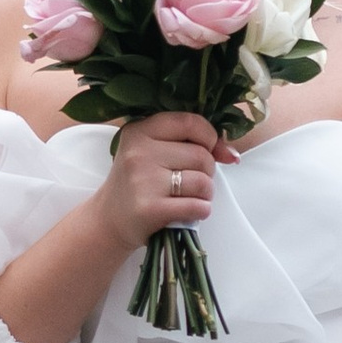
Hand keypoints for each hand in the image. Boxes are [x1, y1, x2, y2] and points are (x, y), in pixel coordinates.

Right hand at [99, 112, 230, 254]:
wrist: (109, 220)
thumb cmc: (139, 183)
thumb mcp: (154, 152)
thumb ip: (191, 143)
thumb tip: (232, 154)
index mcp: (140, 131)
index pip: (190, 122)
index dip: (209, 137)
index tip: (207, 150)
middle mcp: (139, 153)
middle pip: (201, 156)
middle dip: (206, 171)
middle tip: (191, 180)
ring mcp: (143, 181)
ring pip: (202, 182)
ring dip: (205, 193)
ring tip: (190, 197)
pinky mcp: (150, 209)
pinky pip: (196, 206)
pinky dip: (200, 211)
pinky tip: (187, 212)